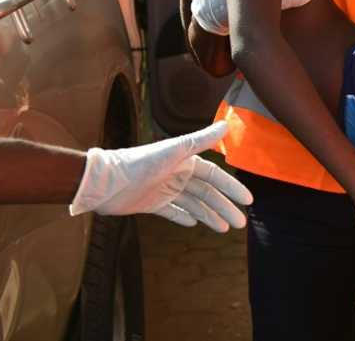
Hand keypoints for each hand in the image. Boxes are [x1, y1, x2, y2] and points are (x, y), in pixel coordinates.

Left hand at [69, 121, 252, 232]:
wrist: (106, 182)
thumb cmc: (141, 162)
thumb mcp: (174, 150)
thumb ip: (201, 140)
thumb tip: (226, 125)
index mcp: (185, 162)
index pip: (215, 176)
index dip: (231, 188)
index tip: (247, 201)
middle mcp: (177, 175)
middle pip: (207, 193)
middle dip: (224, 207)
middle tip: (240, 223)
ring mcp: (165, 190)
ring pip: (193, 205)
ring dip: (209, 215)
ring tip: (224, 229)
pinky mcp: (151, 204)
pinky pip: (172, 212)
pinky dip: (183, 217)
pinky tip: (194, 224)